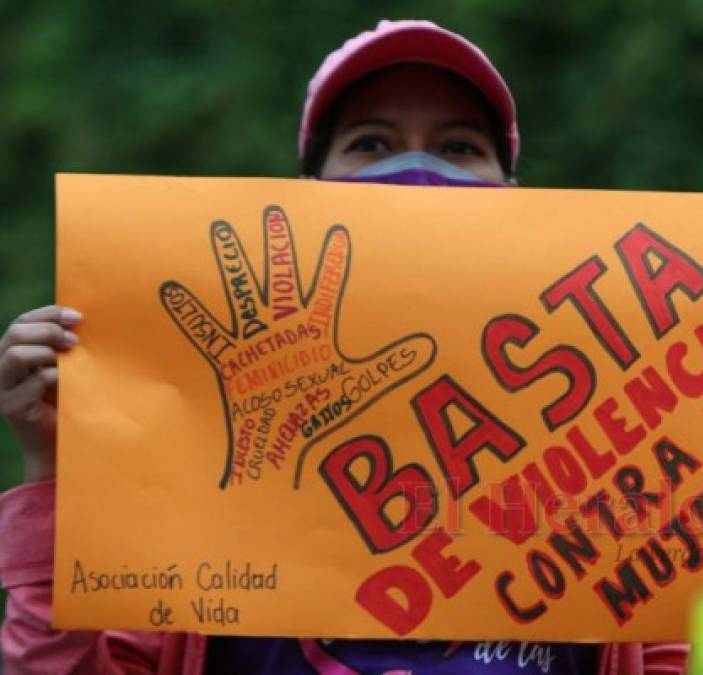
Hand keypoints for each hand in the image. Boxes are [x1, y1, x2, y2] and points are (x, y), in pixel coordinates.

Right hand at [0, 305, 81, 482]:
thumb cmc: (66, 399)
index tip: (77, 317)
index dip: (47, 315)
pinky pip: (34, 381)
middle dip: (49, 331)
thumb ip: (62, 345)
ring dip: (48, 352)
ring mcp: (2, 388)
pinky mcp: (12, 407)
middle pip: (15, 334)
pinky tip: (69, 382)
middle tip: (75, 342)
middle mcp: (0, 368)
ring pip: (16, 355)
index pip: (21, 322)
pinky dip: (55, 377)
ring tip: (70, 359)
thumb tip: (80, 319)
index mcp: (10, 352)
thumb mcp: (63, 366)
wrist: (59, 444)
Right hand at [160, 205, 435, 489]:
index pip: (326, 288)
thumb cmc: (318, 413)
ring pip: (243, 294)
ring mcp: (254, 340)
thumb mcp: (358, 383)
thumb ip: (391, 364)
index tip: (339, 231)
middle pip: (280, 280)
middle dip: (278, 248)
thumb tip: (429, 348)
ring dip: (233, 265)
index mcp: (313, 330)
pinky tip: (171, 289)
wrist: (284, 445)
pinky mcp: (230, 360)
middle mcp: (282, 328)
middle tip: (273, 212)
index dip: (332, 263)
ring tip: (219, 229)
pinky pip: (209, 333)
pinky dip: (192, 315)